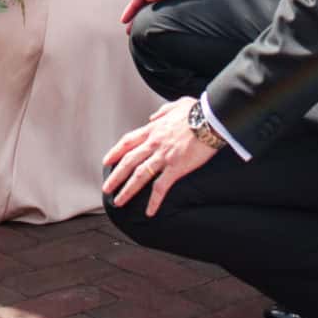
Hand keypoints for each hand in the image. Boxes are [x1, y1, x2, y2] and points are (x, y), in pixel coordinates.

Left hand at [102, 96, 217, 214]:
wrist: (211, 118)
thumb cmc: (197, 111)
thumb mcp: (176, 105)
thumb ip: (162, 111)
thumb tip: (152, 116)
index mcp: (153, 129)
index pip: (127, 142)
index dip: (115, 152)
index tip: (107, 161)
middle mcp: (154, 143)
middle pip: (128, 161)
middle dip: (115, 176)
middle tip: (106, 188)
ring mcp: (163, 156)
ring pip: (139, 175)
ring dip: (127, 190)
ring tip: (119, 201)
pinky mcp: (175, 167)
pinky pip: (161, 187)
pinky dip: (154, 201)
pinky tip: (150, 212)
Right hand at [120, 0, 227, 28]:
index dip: (131, 7)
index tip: (123, 21)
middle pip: (147, 1)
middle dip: (136, 14)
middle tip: (130, 31)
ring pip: (157, 6)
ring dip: (148, 16)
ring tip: (144, 31)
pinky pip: (169, 9)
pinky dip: (162, 17)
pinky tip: (164, 25)